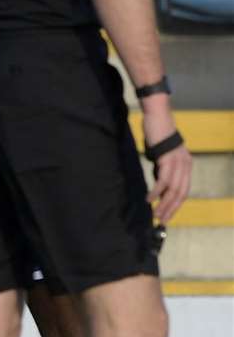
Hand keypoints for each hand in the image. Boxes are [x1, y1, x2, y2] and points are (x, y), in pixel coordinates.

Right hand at [142, 101, 191, 223]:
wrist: (157, 116)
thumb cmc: (157, 134)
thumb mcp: (162, 154)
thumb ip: (163, 168)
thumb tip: (158, 184)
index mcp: (186, 164)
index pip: (183, 190)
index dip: (175, 204)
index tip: (166, 215)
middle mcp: (185, 165)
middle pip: (181, 193)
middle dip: (171, 209)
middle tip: (161, 220)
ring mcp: (178, 162)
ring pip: (173, 190)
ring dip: (164, 204)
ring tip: (155, 213)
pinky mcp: (168, 159)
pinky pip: (163, 180)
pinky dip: (156, 192)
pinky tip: (150, 199)